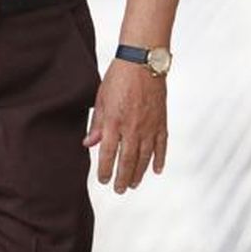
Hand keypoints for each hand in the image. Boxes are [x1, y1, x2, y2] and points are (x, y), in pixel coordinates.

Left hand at [83, 60, 167, 193]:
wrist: (143, 61)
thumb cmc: (118, 76)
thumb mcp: (101, 98)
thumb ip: (97, 123)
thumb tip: (89, 144)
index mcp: (114, 121)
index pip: (108, 154)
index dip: (105, 170)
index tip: (103, 180)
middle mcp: (132, 127)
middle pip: (127, 160)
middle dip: (122, 178)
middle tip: (119, 190)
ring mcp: (149, 126)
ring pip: (145, 157)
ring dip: (139, 173)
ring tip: (134, 184)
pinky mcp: (161, 121)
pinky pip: (161, 145)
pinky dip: (160, 159)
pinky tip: (156, 170)